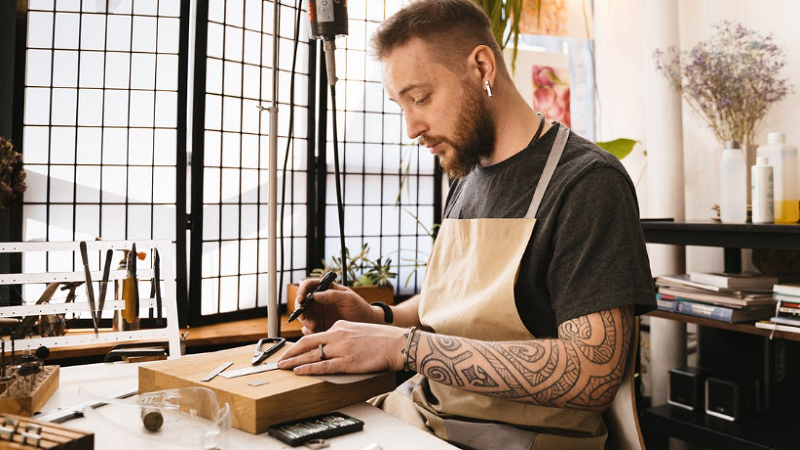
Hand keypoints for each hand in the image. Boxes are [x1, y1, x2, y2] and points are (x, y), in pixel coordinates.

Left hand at [277, 321, 406, 374]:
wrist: (397, 344)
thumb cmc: (381, 339)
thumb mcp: (358, 330)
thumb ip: (344, 334)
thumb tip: (332, 342)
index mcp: (340, 326)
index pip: (315, 335)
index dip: (300, 345)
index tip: (292, 351)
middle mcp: (338, 335)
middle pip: (307, 343)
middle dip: (290, 352)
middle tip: (279, 360)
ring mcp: (341, 349)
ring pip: (312, 354)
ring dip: (294, 361)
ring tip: (282, 366)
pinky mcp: (347, 362)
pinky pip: (323, 366)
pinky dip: (308, 368)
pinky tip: (298, 371)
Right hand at [293, 279, 381, 333]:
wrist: (366, 324)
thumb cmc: (359, 307)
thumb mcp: (349, 298)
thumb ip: (333, 295)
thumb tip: (315, 295)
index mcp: (325, 289)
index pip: (308, 285)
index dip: (301, 291)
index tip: (301, 300)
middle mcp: (319, 301)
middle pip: (302, 302)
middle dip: (301, 310)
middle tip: (305, 318)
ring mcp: (318, 314)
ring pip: (303, 316)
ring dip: (304, 322)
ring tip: (314, 327)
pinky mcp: (319, 326)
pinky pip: (308, 329)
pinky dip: (308, 332)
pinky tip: (316, 332)